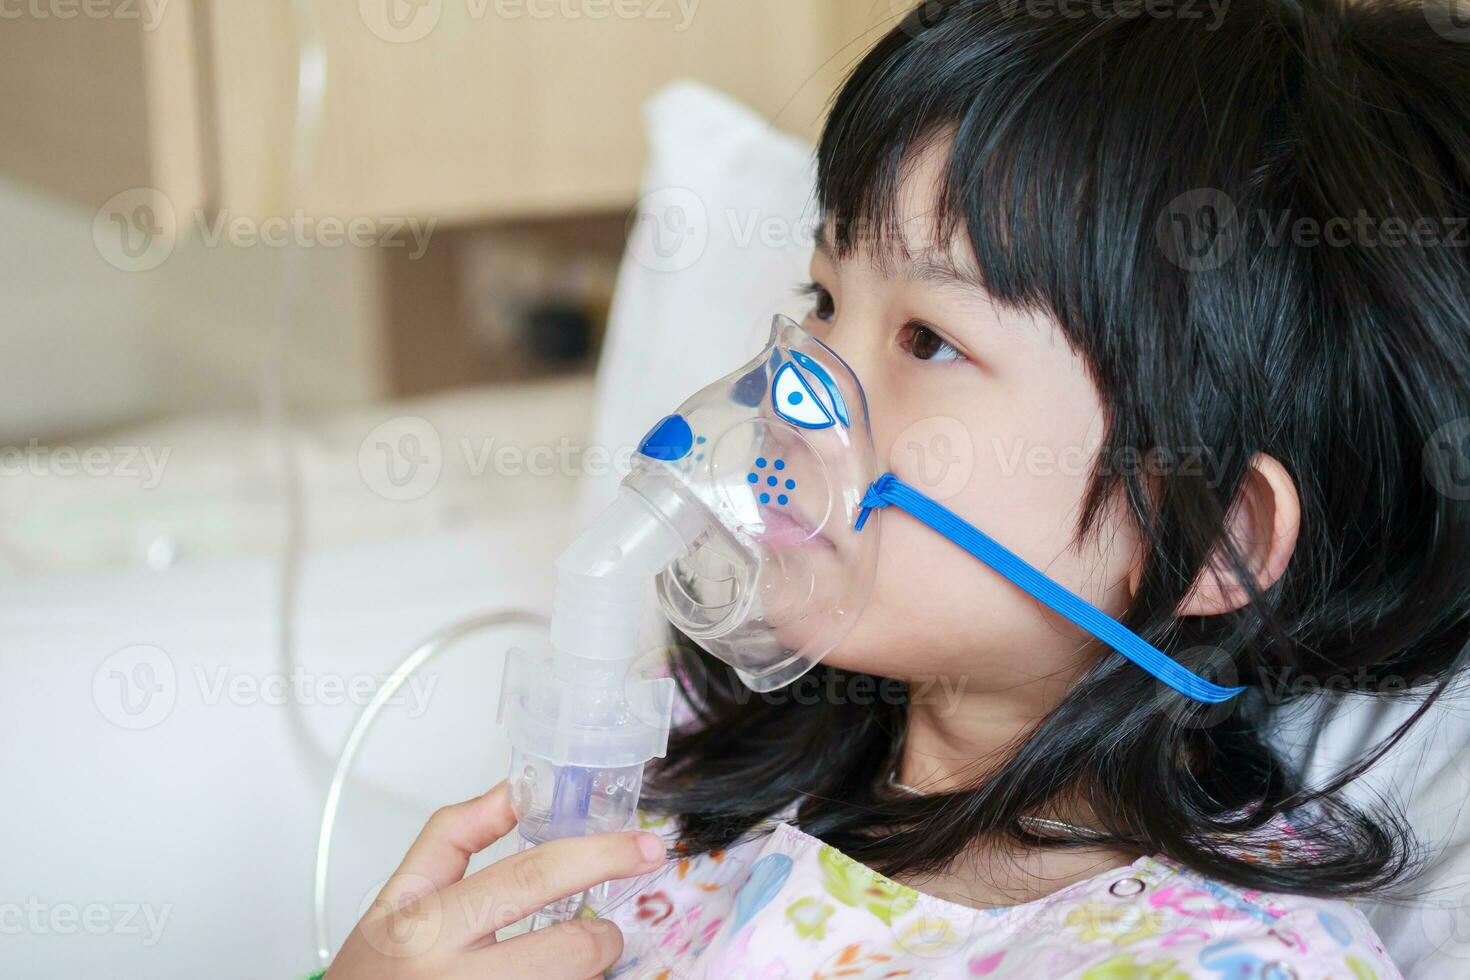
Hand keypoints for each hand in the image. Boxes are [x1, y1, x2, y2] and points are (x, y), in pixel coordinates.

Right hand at [326, 782, 665, 978]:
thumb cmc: (375, 974)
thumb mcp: (397, 898)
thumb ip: (453, 836)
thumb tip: (514, 790)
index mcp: (430, 927)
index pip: (531, 877)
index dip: (598, 856)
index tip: (641, 847)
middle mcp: (455, 979)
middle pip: (572, 949)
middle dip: (603, 937)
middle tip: (600, 933)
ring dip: (583, 974)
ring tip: (554, 968)